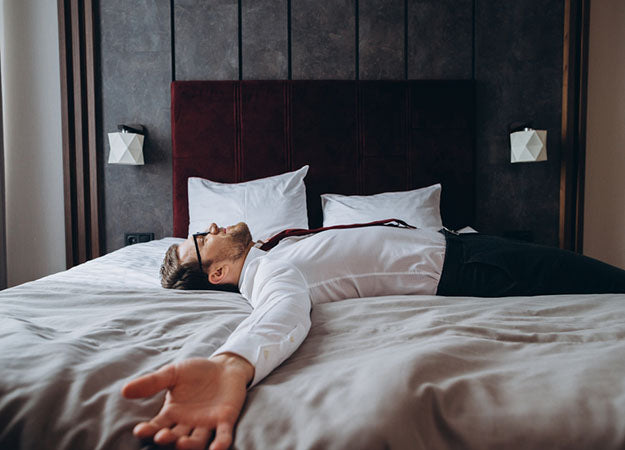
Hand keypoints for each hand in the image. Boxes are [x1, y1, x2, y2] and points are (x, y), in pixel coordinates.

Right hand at [122, 354, 253, 449]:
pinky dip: (220, 443)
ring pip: (196, 441)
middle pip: (175, 437)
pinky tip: (217, 449)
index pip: (157, 426)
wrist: (225, 366)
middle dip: (168, 439)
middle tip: (161, 436)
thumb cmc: (197, 371)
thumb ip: (152, 382)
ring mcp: (207, 423)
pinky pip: (223, 436)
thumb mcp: (173, 373)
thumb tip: (124, 391)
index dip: (148, 431)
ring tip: (181, 443)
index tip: (139, 430)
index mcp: (172, 413)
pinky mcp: (225, 420)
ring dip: (189, 445)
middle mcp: (187, 423)